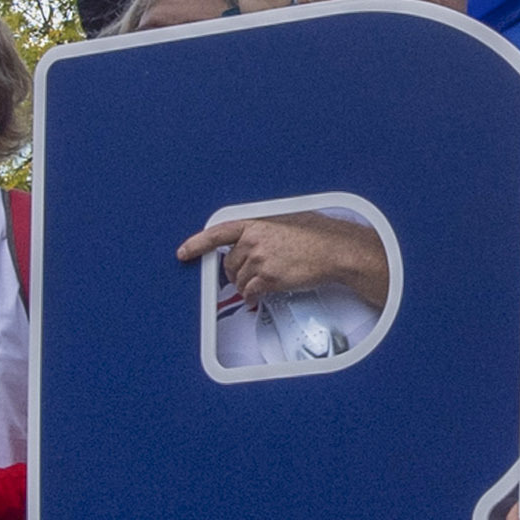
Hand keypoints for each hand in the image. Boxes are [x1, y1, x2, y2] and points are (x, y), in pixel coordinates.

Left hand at [181, 208, 388, 309]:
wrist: (335, 251)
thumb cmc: (319, 236)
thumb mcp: (287, 222)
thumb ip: (265, 230)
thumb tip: (257, 240)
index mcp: (256, 224)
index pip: (217, 233)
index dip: (197, 243)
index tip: (185, 251)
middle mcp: (253, 241)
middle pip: (230, 263)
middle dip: (236, 272)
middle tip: (249, 275)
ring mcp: (259, 260)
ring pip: (240, 281)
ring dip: (248, 286)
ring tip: (263, 283)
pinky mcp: (267, 279)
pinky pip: (251, 293)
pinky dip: (254, 297)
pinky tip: (262, 294)